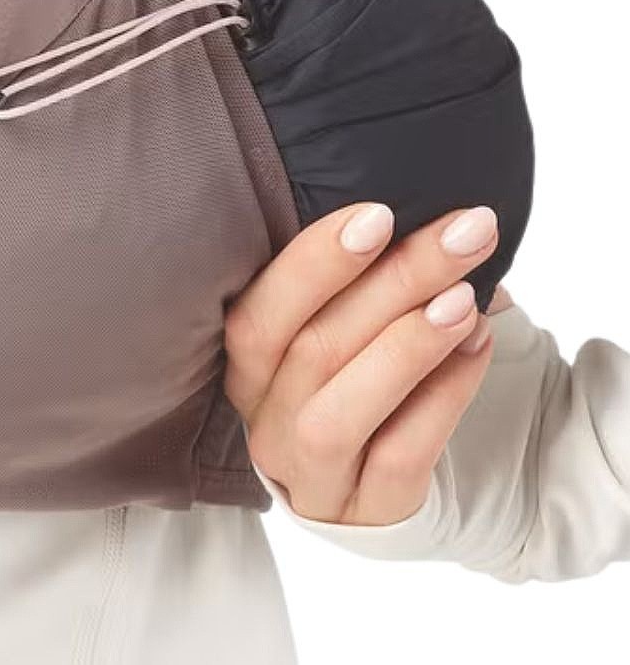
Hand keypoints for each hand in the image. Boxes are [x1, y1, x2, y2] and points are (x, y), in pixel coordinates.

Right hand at [225, 201, 502, 525]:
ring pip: (340, 411)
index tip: (380, 214)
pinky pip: (400, 455)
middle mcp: (266, 423)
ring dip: (407, 345)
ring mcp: (310, 476)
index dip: (314, 262)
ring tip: (466, 297)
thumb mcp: (348, 318)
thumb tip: (426, 216)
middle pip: (314, 349)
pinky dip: (442, 395)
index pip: (259, 312)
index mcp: (247, 365)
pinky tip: (479, 345)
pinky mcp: (365, 511)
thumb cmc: (367, 367)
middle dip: (395, 280)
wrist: (398, 471)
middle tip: (462, 234)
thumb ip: (364, 274)